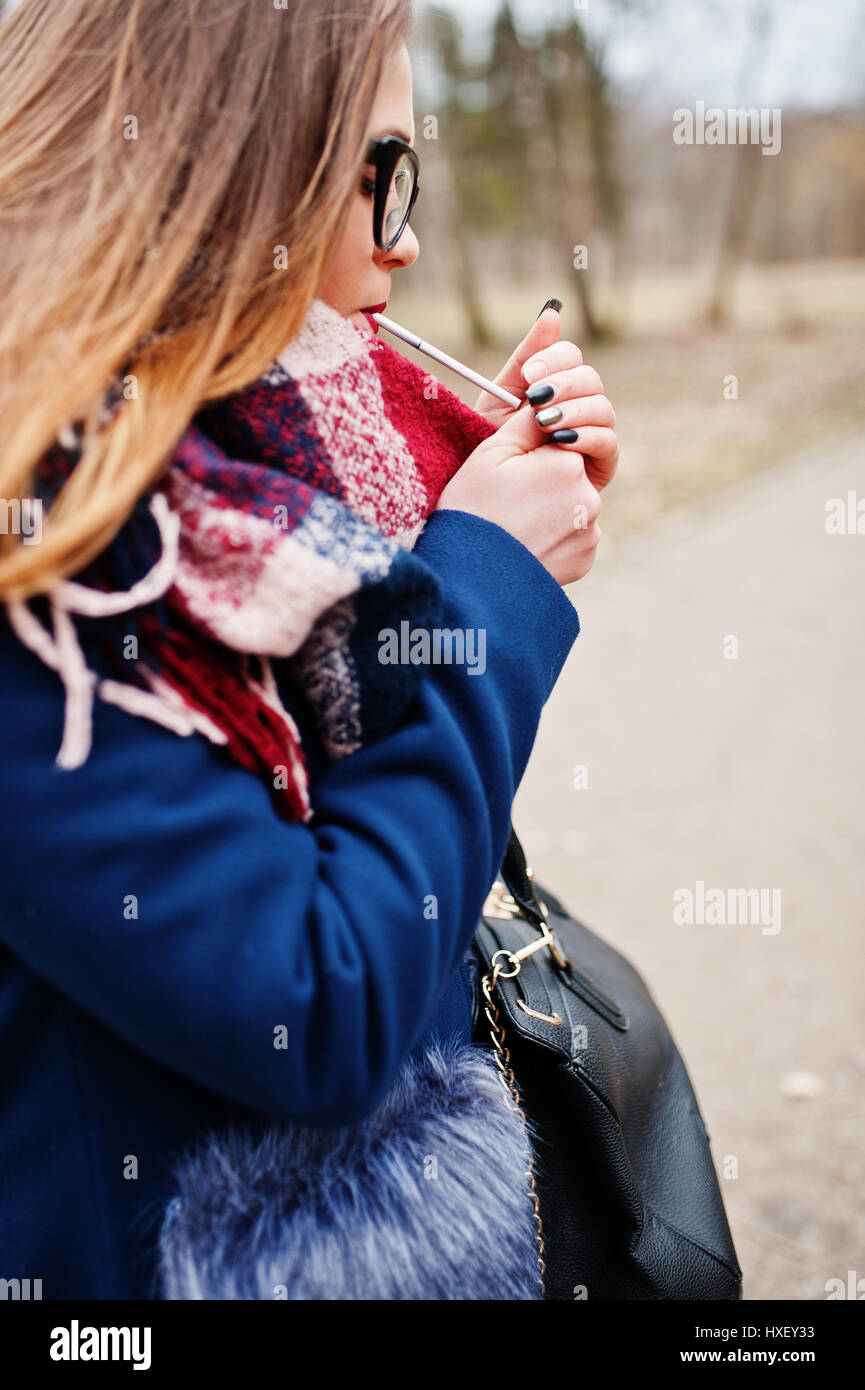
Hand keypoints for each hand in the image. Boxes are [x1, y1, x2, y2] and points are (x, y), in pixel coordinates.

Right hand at [436, 380, 602, 586]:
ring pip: (571, 507)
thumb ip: (525, 423)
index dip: (528, 457)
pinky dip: (553, 540)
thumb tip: (546, 404)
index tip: (507, 476)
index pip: (558, 442)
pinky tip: (525, 547)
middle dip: (542, 483)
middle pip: (566, 475)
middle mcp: (590, 495)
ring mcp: (591, 531)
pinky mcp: (586, 559)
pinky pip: (572, 539)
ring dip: (549, 511)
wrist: (469, 580)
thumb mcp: (489, 454)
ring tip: (513, 527)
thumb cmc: (471, 511)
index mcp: (567, 462)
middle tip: (506, 503)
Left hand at [474, 306, 618, 494]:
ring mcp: (593, 434)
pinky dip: (586, 437)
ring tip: (545, 422)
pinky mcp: (601, 464)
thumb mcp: (500, 396)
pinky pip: (608, 442)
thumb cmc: (492, 443)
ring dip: (574, 410)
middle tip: (537, 398)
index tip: (530, 373)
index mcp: (555, 385)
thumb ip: (525, 357)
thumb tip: (552, 311)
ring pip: (602, 407)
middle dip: (564, 385)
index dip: (555, 360)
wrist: (489, 490)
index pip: (571, 357)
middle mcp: (579, 406)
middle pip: (590, 379)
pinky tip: (561, 440)